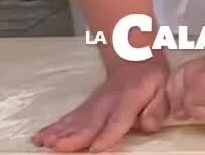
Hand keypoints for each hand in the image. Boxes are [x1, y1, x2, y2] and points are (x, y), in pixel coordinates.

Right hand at [33, 56, 170, 151]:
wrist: (134, 59)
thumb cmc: (151, 79)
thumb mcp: (164, 89)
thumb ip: (157, 109)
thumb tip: (149, 126)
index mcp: (129, 100)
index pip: (117, 120)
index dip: (107, 135)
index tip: (95, 148)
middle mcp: (107, 103)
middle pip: (90, 123)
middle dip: (74, 136)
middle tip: (59, 146)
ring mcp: (93, 105)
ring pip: (75, 121)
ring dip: (59, 133)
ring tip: (45, 143)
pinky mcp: (84, 108)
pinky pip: (68, 118)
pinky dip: (53, 128)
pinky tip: (40, 137)